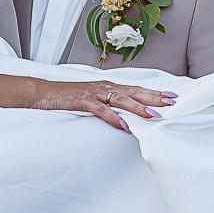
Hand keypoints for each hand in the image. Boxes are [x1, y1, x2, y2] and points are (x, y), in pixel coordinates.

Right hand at [37, 77, 174, 131]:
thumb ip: (108, 105)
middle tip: (171, 102)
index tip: (172, 97)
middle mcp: (104, 87)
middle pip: (134, 92)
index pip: (136, 89)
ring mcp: (93, 93)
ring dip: (138, 108)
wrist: (41, 92)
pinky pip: (100, 110)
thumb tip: (126, 116)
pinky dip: (112, 118)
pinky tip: (123, 125)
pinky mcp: (81, 100)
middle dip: (154, 97)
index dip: (154, 92)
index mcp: (108, 86)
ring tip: (153, 115)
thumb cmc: (67, 97)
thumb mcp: (92, 99)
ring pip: (120, 99)